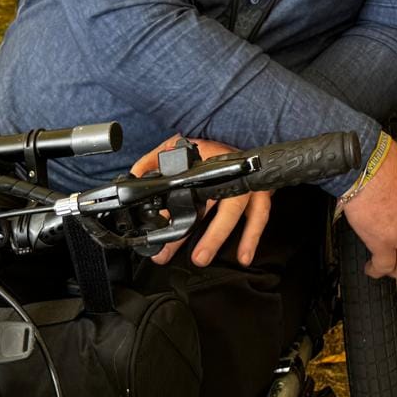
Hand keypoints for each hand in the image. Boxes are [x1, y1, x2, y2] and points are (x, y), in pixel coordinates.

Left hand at [130, 136, 272, 266]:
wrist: (242, 140)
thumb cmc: (209, 148)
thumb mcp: (177, 145)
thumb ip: (153, 160)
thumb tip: (135, 175)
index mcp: (206, 160)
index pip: (187, 184)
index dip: (173, 206)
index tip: (160, 225)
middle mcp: (228, 171)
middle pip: (212, 202)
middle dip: (195, 229)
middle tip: (179, 251)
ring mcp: (247, 182)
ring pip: (234, 210)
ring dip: (218, 235)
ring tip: (203, 256)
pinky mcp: (262, 192)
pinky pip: (260, 216)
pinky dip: (252, 237)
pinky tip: (244, 256)